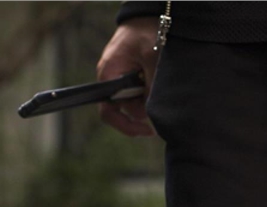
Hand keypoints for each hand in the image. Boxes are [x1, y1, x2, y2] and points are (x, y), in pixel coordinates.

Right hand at [96, 18, 159, 136]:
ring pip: (135, 102)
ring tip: (157, 77)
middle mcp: (110, 79)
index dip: (126, 126)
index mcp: (109, 75)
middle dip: (144, 107)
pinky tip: (156, 78)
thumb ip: (152, 89)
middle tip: (158, 92)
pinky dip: (149, 91)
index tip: (147, 130)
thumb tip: (153, 114)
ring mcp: (119, 78)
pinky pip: (139, 92)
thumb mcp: (153, 61)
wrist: (149, 14)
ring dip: (149, 97)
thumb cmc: (147, 32)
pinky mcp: (129, 76)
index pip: (109, 112)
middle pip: (126, 110)